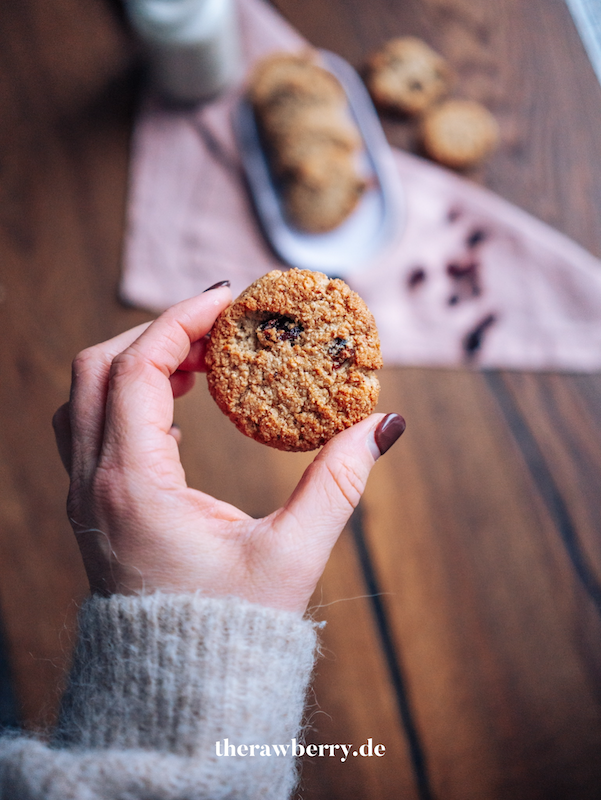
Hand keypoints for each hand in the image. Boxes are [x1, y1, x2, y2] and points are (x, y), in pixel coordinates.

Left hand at [52, 286, 404, 613]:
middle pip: (98, 369)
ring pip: (87, 397)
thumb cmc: (229, 634)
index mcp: (132, 487)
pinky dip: (130, 398)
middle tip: (218, 328)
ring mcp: (86, 498)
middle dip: (157, 333)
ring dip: (137, 363)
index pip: (136, 368)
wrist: (177, 697)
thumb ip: (338, 483)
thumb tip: (382, 426)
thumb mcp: (292, 556)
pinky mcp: (95, 510)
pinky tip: (180, 409)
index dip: (179, 321)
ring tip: (201, 360)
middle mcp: (95, 485)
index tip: (227, 301)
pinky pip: (94, 428)